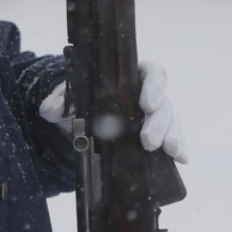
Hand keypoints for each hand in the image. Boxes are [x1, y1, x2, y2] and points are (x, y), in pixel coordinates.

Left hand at [39, 63, 188, 163]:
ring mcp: (155, 115)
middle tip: (148, 142)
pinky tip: (181, 158)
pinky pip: (172, 137)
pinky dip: (178, 147)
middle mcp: (147, 93)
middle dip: (160, 122)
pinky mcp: (157, 134)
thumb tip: (51, 109)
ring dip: (173, 135)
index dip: (153, 86)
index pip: (151, 73)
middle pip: (164, 102)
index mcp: (130, 77)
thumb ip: (58, 101)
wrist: (79, 121)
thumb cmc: (79, 103)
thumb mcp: (66, 100)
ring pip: (171, 120)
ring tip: (169, 151)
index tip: (146, 103)